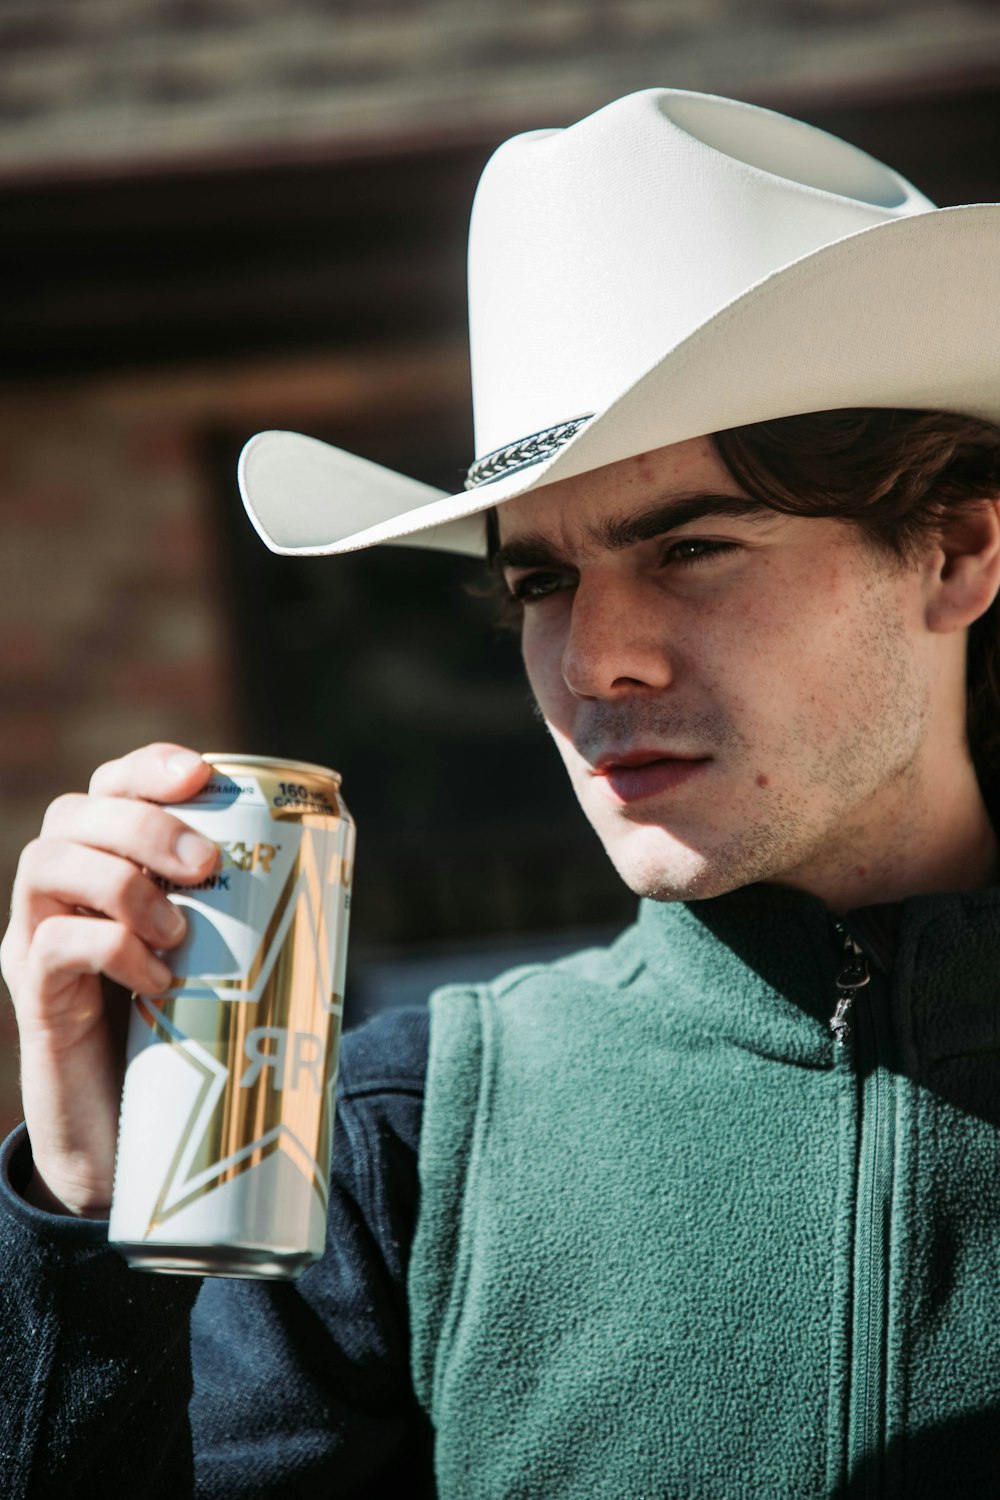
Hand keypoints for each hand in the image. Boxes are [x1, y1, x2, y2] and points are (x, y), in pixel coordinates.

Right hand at [0, 744, 217, 1216]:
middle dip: (145, 822)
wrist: (131, 1143)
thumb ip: (248, 913)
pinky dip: (113, 948)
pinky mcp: (33, 995)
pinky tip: (160, 981)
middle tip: (206, 865)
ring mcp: (36, 937)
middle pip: (76, 812)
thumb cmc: (188, 1034)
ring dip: (125, 883)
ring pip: (48, 862)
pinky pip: (54, 945)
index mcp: (109, 864)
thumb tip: (338, 873)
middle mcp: (60, 890)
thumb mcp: (219, 958)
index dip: (150, 765)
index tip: (203, 776)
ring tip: (182, 932)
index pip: (111, 785)